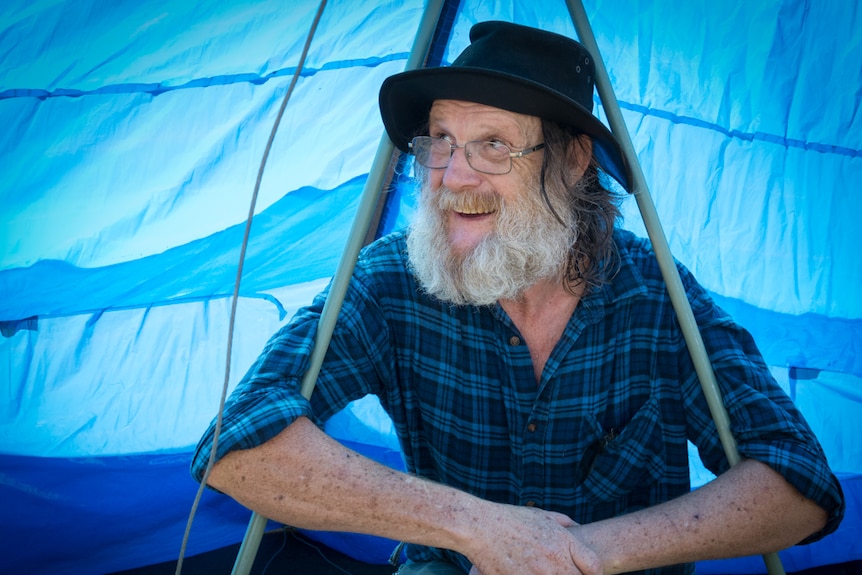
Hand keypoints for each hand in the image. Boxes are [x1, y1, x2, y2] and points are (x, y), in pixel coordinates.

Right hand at [463, 504, 601, 574]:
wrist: (481, 527)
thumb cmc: (510, 519)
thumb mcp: (542, 514)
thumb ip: (565, 523)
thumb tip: (580, 530)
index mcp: (562, 542)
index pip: (594, 566)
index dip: (595, 574)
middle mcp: (554, 560)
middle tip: (566, 573)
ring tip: (546, 572)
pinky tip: (531, 574)